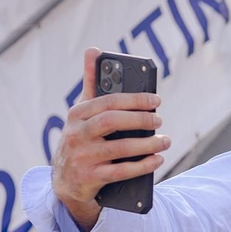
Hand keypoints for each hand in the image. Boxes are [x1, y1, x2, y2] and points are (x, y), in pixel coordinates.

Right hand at [51, 47, 171, 231]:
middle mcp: (76, 134)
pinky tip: (158, 159)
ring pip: (119, 148)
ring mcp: (82, 157)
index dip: (134, 100)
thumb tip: (94, 49)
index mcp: (77, 114)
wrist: (65, 181)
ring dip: (147, 145)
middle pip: (112, 121)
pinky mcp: (90, 178)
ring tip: (165, 141)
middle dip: (141, 120)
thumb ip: (91, 84)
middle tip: (160, 121)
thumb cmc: (81, 139)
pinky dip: (142, 166)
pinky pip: (121, 172)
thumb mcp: (82, 113)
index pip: (108, 101)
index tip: (156, 100)